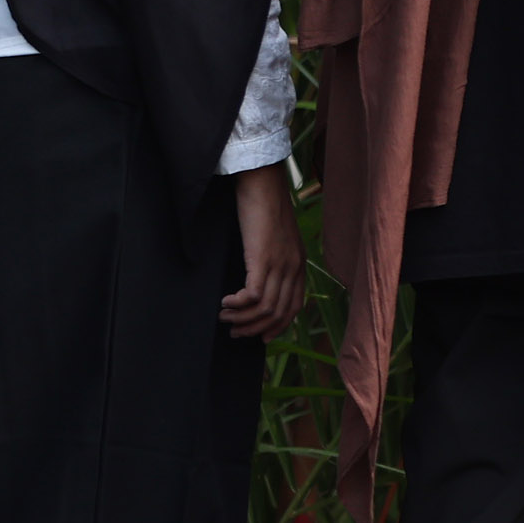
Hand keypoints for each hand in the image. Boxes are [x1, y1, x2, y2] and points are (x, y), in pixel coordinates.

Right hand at [221, 164, 306, 338]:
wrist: (262, 184)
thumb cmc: (263, 208)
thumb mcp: (276, 238)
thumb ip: (274, 259)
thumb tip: (259, 278)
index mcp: (298, 265)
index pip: (294, 308)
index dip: (277, 327)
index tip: (260, 337)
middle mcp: (293, 269)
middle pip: (279, 314)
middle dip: (255, 329)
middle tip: (234, 333)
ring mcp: (280, 265)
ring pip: (265, 309)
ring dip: (242, 319)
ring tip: (225, 317)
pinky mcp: (263, 259)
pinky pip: (252, 296)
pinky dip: (237, 304)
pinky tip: (225, 301)